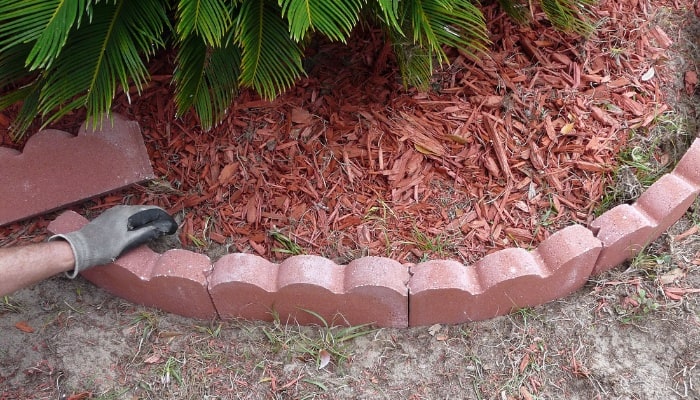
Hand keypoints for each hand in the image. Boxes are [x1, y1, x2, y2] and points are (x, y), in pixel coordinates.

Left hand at [50, 205, 176, 277]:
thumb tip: (162, 227)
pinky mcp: (107, 218)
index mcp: (126, 212)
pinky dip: (135, 222)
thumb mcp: (127, 242)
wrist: (79, 249)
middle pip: (143, 210)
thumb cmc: (104, 247)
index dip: (163, 216)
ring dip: (145, 220)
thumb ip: (146, 232)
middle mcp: (120, 209)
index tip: (171, 224)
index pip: (151, 209)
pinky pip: (126, 217)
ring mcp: (112, 213)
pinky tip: (137, 229)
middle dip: (155, 217)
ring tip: (154, 229)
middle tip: (165, 228)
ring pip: (134, 214)